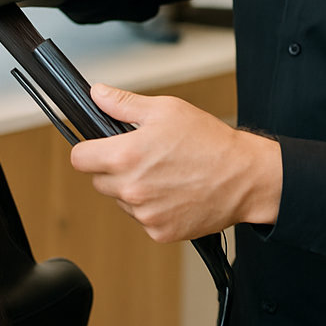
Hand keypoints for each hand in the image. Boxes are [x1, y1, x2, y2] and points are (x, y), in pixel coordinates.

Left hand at [69, 84, 282, 241]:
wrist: (245, 176)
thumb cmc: (208, 140)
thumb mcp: (166, 109)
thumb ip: (123, 104)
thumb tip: (97, 94)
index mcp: (126, 155)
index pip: (80, 159)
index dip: (89, 149)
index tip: (100, 147)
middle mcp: (131, 188)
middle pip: (98, 180)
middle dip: (113, 168)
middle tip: (144, 156)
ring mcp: (145, 214)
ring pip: (121, 200)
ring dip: (133, 189)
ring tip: (164, 173)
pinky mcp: (160, 232)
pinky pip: (143, 218)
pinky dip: (153, 207)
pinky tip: (174, 192)